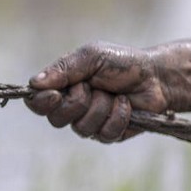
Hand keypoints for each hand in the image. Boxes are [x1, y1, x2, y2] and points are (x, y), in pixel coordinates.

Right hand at [25, 41, 168, 142]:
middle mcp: (71, 107)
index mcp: (61, 87)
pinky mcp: (108, 134)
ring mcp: (89, 122)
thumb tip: (34, 83)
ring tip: (114, 94)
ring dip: (101, 107)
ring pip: (81, 128)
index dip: (41, 103)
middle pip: (56, 119)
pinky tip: (126, 105)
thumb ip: (63, 68)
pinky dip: (118, 116)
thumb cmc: (122, 62)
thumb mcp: (91, 56)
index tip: (56, 94)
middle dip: (77, 102)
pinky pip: (104, 134)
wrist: (156, 77)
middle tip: (93, 87)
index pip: (37, 103)